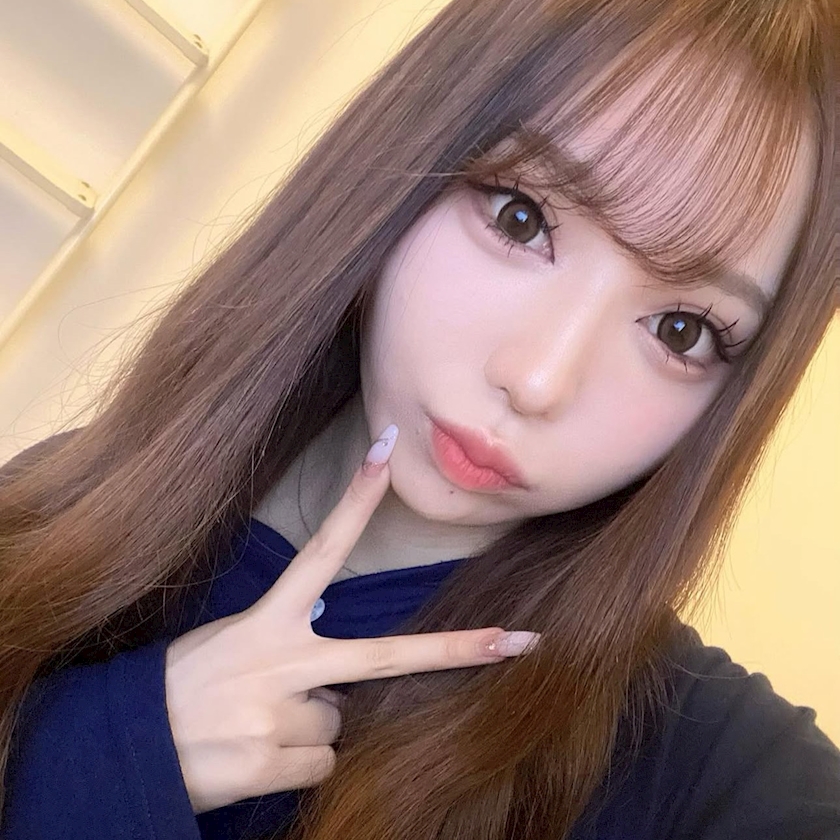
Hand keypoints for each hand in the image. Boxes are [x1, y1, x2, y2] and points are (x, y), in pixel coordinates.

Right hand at [164, 425, 539, 813]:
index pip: (323, 551)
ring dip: (309, 728)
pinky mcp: (277, 763)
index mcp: (267, 622)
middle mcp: (282, 661)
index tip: (386, 455)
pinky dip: (297, 763)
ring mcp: (281, 714)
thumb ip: (288, 642)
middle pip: (384, 655)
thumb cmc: (185, 687)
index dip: (356, 502)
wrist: (131, 747)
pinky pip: (322, 763)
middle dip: (459, 649)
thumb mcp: (231, 643)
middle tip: (522, 641)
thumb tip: (338, 673)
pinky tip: (257, 754)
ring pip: (339, 723)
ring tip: (259, 725)